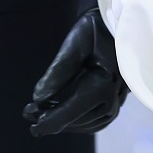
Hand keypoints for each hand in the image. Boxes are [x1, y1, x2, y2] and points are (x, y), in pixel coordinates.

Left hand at [22, 7, 127, 136]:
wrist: (122, 26)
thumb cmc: (98, 30)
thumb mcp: (74, 44)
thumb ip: (57, 73)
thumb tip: (38, 98)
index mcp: (101, 87)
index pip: (67, 113)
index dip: (46, 122)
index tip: (31, 125)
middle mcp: (110, 101)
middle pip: (73, 121)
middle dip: (51, 120)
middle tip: (29, 113)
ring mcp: (115, 105)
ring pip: (83, 125)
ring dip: (63, 122)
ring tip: (42, 113)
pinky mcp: (115, 106)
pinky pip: (93, 122)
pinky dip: (76, 121)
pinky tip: (63, 114)